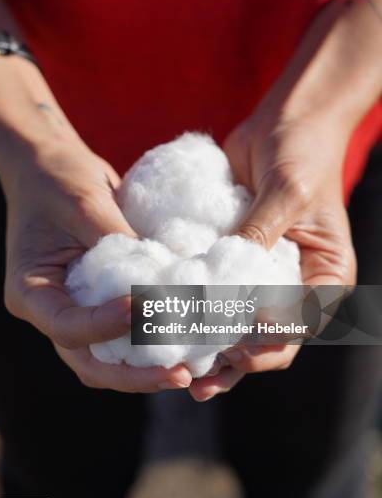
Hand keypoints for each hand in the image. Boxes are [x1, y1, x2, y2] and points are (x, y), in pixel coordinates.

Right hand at [0, 56, 191, 392]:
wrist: (52, 165)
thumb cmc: (59, 178)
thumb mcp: (85, 202)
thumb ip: (118, 242)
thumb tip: (164, 280)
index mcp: (31, 291)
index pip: (67, 326)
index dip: (107, 326)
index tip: (145, 309)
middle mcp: (51, 309)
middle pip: (89, 360)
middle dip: (135, 374)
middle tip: (180, 374)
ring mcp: (76, 309)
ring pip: (107, 357)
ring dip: (147, 367)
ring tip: (190, 367)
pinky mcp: (99, 302)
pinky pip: (123, 334)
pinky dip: (150, 342)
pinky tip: (185, 341)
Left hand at [189, 100, 355, 400]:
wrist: (285, 121)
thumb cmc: (302, 153)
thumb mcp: (287, 193)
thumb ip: (260, 236)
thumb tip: (226, 283)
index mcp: (325, 277)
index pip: (298, 326)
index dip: (266, 344)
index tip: (233, 346)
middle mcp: (294, 283)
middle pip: (267, 337)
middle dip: (235, 358)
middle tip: (199, 376)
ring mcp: (260, 274)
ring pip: (237, 324)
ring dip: (213, 348)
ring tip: (183, 371)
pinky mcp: (232, 258)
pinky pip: (215, 291)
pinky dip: (197, 311)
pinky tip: (172, 326)